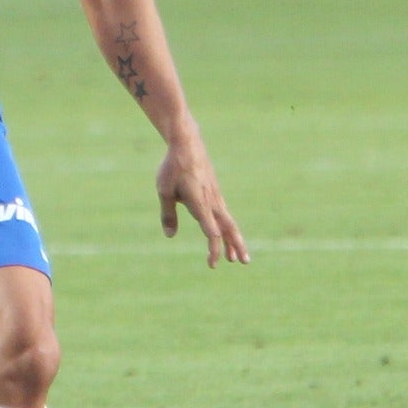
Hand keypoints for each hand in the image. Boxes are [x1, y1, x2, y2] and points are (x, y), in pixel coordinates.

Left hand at [155, 130, 249, 266]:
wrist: (187, 144)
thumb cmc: (173, 168)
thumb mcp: (165, 191)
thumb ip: (168, 214)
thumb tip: (170, 236)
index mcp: (200, 203)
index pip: (211, 231)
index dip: (213, 248)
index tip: (213, 263)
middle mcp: (212, 201)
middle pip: (228, 228)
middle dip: (236, 246)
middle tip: (243, 263)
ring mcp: (216, 196)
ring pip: (229, 222)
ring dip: (234, 240)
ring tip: (239, 257)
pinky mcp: (215, 192)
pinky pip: (224, 214)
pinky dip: (228, 227)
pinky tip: (226, 233)